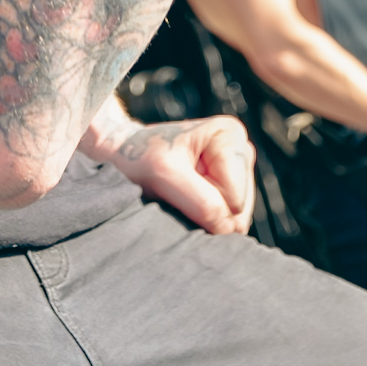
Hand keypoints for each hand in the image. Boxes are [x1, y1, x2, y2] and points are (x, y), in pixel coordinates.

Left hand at [84, 111, 256, 234]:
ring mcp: (239, 170)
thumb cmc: (140, 156)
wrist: (124, 155)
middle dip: (208, 209)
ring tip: (181, 193)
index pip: (234, 196)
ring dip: (206, 214)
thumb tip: (230, 230)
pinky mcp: (231, 188)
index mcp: (230, 135)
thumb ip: (201, 202)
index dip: (204, 200)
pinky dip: (206, 217)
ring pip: (236, 217)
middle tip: (177, 190)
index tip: (175, 180)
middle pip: (239, 208)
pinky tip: (188, 199)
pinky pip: (229, 220)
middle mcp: (242, 149)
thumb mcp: (164, 175)